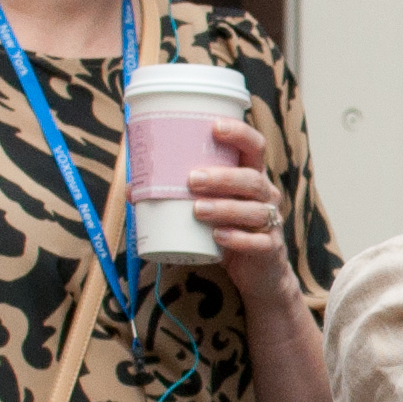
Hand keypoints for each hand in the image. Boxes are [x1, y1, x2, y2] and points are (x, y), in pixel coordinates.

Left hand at [182, 121, 301, 312]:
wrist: (258, 273)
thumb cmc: (227, 231)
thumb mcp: (206, 210)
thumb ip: (176, 197)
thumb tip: (132, 189)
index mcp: (251, 177)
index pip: (253, 147)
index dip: (239, 133)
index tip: (214, 127)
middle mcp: (265, 195)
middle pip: (251, 179)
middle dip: (222, 177)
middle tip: (192, 179)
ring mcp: (270, 222)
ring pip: (253, 210)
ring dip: (224, 207)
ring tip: (197, 209)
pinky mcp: (270, 249)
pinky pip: (258, 241)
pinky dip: (238, 238)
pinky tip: (218, 236)